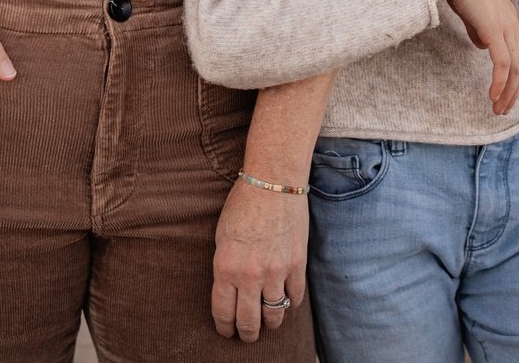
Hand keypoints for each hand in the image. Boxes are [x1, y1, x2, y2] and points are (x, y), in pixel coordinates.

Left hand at [210, 178, 307, 342]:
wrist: (273, 182)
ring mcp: (276, 272)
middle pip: (249, 321)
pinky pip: (295, 298)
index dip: (225, 328)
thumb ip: (225, 267)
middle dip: (247, 334)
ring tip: (267, 324)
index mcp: (225, 268)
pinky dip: (289, 304)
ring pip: (274, 315)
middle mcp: (249, 275)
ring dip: (270, 324)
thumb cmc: (242, 204)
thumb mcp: (221, 237)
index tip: (227, 332)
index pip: (223, 312)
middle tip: (247, 336)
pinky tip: (285, 302)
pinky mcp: (297, 265)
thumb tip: (230, 291)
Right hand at [420, 0, 518, 114]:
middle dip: (515, 89)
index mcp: (508, 16)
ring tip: (497, 108)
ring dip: (507, 91)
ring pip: (514, 67)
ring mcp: (505, 25)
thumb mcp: (473, 10)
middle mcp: (512, 22)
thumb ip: (479, 28)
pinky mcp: (494, 30)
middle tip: (505, 108)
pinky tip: (492, 95)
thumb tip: (483, 46)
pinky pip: (502, 64)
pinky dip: (499, 82)